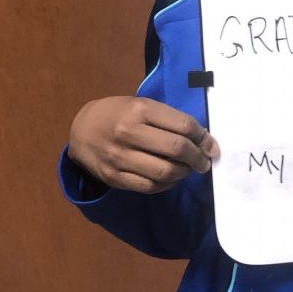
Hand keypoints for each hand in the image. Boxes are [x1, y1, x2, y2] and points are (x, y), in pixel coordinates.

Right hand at [68, 96, 219, 194]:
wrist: (81, 130)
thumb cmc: (118, 113)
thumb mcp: (141, 105)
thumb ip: (169, 119)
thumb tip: (203, 139)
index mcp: (140, 109)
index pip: (183, 125)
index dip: (203, 137)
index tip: (211, 146)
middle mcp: (129, 132)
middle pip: (176, 149)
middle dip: (198, 158)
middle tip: (204, 162)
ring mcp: (120, 157)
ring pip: (165, 172)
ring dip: (184, 173)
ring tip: (187, 169)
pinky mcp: (114, 177)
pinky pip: (149, 186)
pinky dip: (166, 184)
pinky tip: (170, 178)